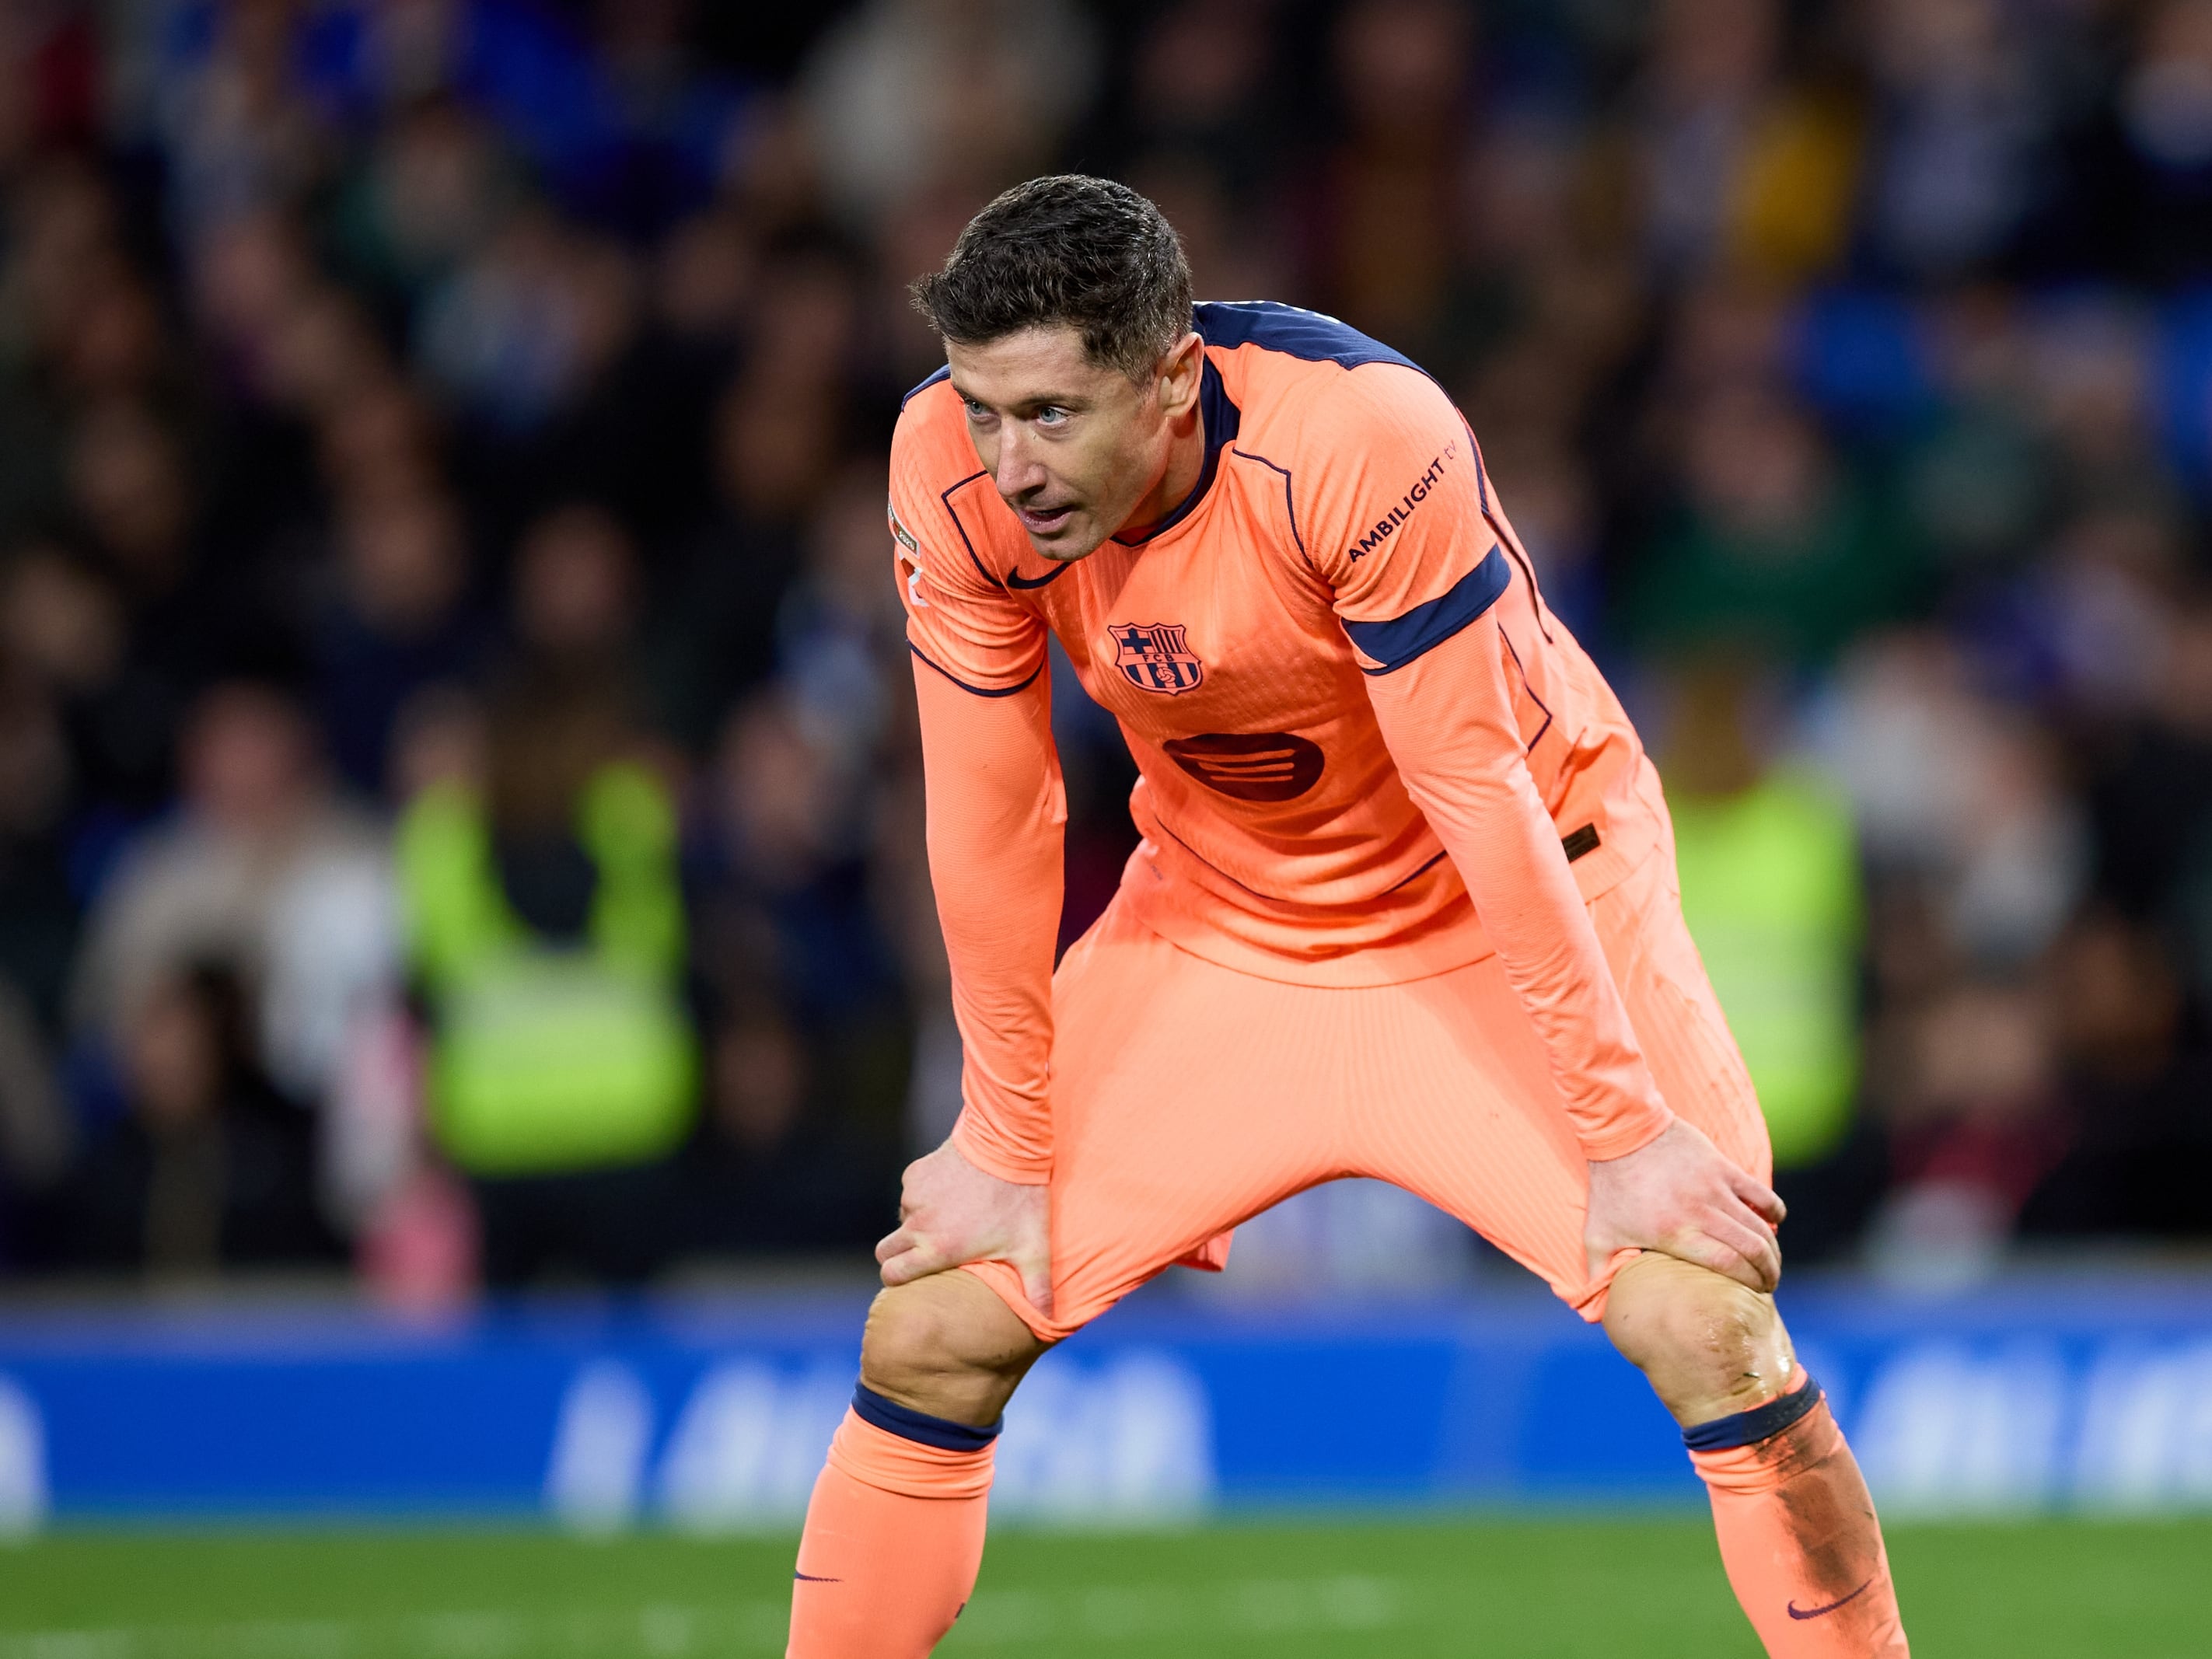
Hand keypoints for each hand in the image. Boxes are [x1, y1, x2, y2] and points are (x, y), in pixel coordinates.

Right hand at [876, 1139, 1053, 1315]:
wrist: (1009, 1142)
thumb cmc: (1021, 1199)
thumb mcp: (1033, 1248)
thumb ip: (1037, 1288)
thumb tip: (1048, 1321)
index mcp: (937, 1249)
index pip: (892, 1276)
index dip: (898, 1281)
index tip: (914, 1279)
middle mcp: (917, 1225)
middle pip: (885, 1252)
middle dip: (897, 1257)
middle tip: (925, 1254)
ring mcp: (913, 1196)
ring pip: (902, 1220)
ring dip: (917, 1224)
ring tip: (953, 1218)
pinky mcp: (915, 1173)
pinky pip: (911, 1192)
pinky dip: (925, 1197)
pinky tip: (954, 1191)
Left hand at [1584, 1119, 1785, 1292]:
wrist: (1622, 1130)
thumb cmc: (1611, 1187)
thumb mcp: (1597, 1233)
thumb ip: (1600, 1274)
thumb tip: (1596, 1317)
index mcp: (1673, 1232)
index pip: (1727, 1264)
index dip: (1748, 1282)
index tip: (1756, 1294)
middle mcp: (1698, 1211)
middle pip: (1751, 1249)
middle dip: (1768, 1272)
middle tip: (1769, 1285)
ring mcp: (1714, 1187)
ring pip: (1759, 1226)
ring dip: (1772, 1248)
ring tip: (1772, 1263)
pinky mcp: (1722, 1167)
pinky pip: (1761, 1193)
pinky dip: (1774, 1212)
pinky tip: (1773, 1224)